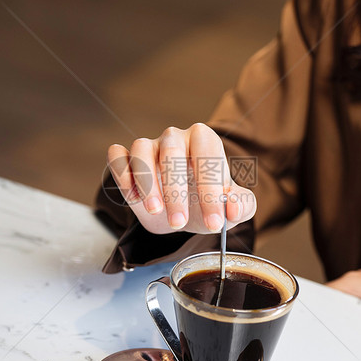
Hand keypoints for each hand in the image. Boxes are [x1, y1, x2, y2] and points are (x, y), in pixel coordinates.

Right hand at [106, 123, 256, 234]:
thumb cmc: (206, 202)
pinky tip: (133, 198)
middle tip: (179, 222)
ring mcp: (148, 146)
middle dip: (175, 190)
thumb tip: (232, 206)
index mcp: (204, 141)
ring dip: (146, 182)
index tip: (214, 222)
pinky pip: (117, 157)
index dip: (211, 189)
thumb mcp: (231, 208)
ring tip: (155, 210)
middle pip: (171, 151)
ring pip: (141, 150)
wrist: (180, 212)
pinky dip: (122, 176)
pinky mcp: (126, 159)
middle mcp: (175, 137)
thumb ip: (242, 205)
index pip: (207, 154)